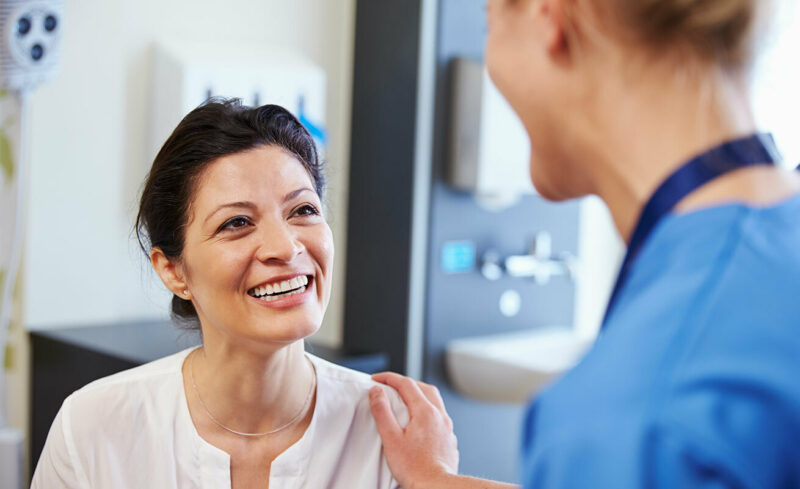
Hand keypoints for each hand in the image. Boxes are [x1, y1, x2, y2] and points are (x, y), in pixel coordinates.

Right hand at [369, 372, 458, 488]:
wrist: (436, 486)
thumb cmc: (414, 468)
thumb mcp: (391, 438)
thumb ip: (382, 412)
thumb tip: (377, 392)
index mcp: (425, 412)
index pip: (406, 384)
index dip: (389, 378)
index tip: (376, 379)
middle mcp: (439, 416)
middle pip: (424, 388)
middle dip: (406, 382)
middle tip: (390, 385)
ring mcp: (447, 427)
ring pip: (434, 401)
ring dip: (419, 394)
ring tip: (405, 400)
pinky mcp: (449, 439)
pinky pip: (439, 416)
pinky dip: (427, 410)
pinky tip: (419, 421)